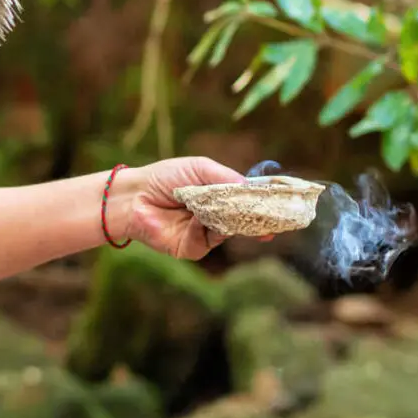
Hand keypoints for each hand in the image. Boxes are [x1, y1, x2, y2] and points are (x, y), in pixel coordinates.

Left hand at [115, 157, 270, 259]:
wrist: (135, 197)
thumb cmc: (165, 178)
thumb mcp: (200, 169)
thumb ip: (227, 179)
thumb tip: (252, 188)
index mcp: (218, 197)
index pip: (247, 203)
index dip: (264, 206)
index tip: (281, 208)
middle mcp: (215, 217)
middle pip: (244, 221)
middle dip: (257, 219)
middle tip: (272, 217)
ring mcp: (204, 234)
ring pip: (229, 231)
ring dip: (229, 219)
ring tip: (225, 206)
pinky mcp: (192, 248)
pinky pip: (209, 241)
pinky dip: (206, 228)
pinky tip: (196, 217)